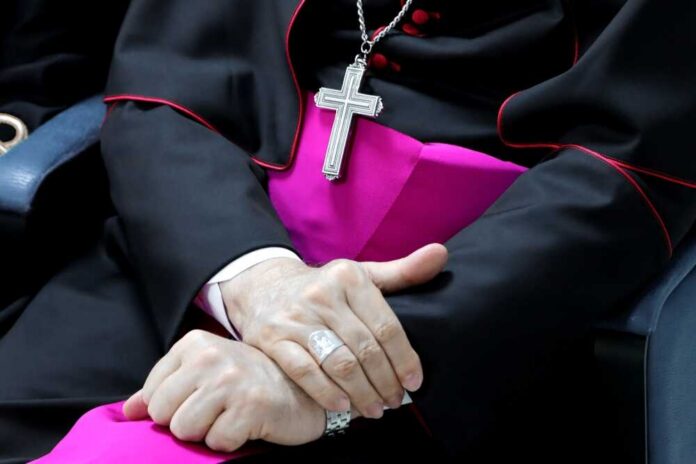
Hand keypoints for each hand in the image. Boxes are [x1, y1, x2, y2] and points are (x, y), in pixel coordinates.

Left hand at [123, 330, 327, 451]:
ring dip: (207, 433)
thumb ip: (165, 387)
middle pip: (163, 414)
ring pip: (184, 430)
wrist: (303, 388)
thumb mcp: (205, 372)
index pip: (152, 394)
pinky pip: (216, 442)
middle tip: (217, 410)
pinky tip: (247, 423)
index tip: (201, 398)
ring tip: (230, 416)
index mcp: (195, 343)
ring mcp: (231, 381)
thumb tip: (128, 410)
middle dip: (186, 422)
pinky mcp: (250, 407)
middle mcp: (211, 356)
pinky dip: (231, 440)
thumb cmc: (249, 381)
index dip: (172, 407)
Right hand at [220, 243, 447, 417]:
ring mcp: (295, 318)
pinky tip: (343, 406)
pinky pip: (304, 372)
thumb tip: (441, 254)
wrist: (262, 286)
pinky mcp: (272, 339)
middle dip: (385, 382)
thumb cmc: (325, 286)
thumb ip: (402, 271)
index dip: (404, 359)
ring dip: (362, 393)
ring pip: (339, 363)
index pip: (386, 326)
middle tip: (396, 401)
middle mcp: (321, 295)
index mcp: (348, 278)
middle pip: (365, 349)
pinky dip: (327, 393)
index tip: (414, 383)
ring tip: (376, 409)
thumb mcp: (361, 274)